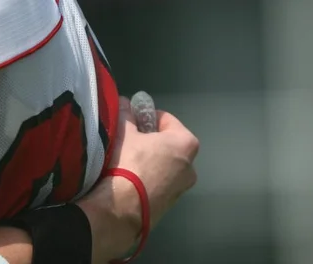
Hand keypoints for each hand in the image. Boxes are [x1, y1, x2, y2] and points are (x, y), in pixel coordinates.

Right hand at [78, 97, 198, 261]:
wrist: (121, 209)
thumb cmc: (128, 163)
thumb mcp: (123, 132)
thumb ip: (126, 114)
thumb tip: (124, 103)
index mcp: (186, 143)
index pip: (166, 119)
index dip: (146, 116)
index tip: (132, 121)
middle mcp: (191, 166)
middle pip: (168, 144)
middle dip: (150, 140)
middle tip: (129, 141)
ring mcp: (182, 189)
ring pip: (165, 165)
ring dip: (150, 161)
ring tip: (127, 162)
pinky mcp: (170, 205)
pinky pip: (160, 183)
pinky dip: (149, 178)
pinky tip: (130, 180)